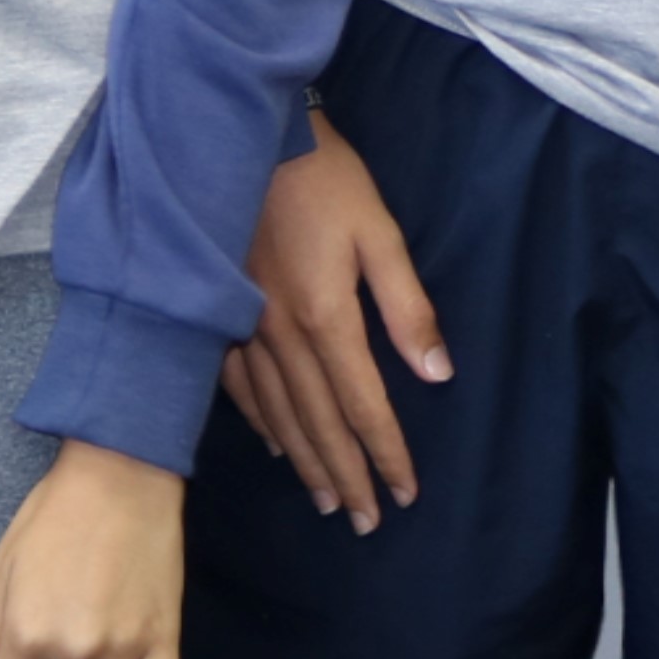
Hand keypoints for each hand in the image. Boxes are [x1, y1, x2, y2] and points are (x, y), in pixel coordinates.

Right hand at [216, 113, 447, 532]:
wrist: (242, 137)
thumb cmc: (324, 178)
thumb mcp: (379, 231)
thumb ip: (407, 304)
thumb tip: (436, 372)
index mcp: (325, 315)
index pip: (363, 404)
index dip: (386, 453)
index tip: (406, 492)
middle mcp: (280, 334)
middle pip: (319, 423)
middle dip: (347, 476)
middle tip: (367, 522)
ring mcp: (243, 328)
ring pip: (278, 415)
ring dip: (306, 463)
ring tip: (328, 501)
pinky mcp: (222, 315)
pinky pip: (240, 388)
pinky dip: (262, 424)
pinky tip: (277, 446)